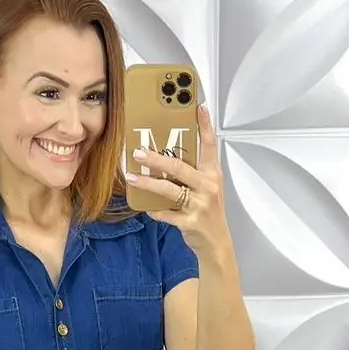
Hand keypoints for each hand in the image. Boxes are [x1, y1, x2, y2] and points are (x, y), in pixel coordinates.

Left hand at [125, 103, 230, 254]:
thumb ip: (191, 172)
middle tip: (138, 151)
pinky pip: (166, 213)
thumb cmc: (208, 211)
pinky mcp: (190, 222)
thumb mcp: (206, 188)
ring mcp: (200, 204)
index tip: (198, 107)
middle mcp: (208, 186)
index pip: (210, 145)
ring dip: (148, 182)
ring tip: (132, 176)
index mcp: (212, 174)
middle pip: (180, 167)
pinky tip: (146, 207)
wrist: (216, 242)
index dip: (204, 125)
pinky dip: (154, 210)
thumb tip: (165, 157)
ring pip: (169, 189)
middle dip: (156, 158)